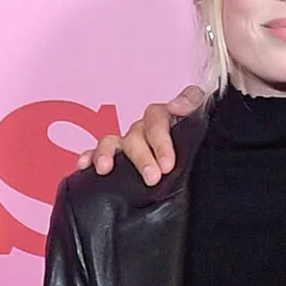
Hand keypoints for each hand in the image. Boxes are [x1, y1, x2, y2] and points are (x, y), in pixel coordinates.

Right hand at [74, 87, 203, 184]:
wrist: (197, 180)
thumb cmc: (197, 152)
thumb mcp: (201, 131)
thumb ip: (194, 109)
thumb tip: (176, 105)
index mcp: (168, 120)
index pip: (160, 116)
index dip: (161, 137)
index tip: (168, 162)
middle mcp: (145, 128)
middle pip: (137, 134)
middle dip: (143, 156)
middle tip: (153, 177)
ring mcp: (128, 142)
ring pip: (113, 141)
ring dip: (107, 153)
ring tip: (105, 169)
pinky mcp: (114, 157)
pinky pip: (96, 152)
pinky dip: (89, 156)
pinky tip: (84, 166)